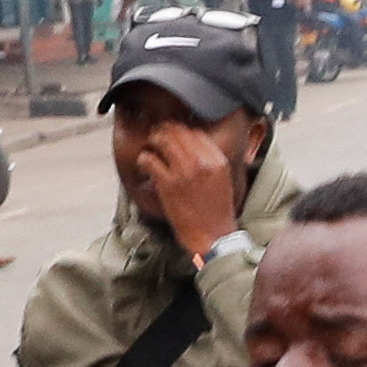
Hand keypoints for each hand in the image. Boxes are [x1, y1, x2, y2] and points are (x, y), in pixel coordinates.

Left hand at [136, 122, 242, 255]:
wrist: (212, 235)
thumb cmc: (216, 211)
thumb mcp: (222, 180)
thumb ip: (210, 160)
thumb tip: (192, 144)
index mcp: (217, 161)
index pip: (195, 132)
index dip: (181, 130)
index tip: (174, 135)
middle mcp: (202, 162)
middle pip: (177, 132)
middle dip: (164, 131)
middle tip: (158, 136)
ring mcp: (184, 172)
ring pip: (161, 140)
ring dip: (153, 142)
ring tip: (151, 148)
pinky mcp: (168, 184)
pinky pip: (149, 159)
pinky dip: (144, 160)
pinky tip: (145, 166)